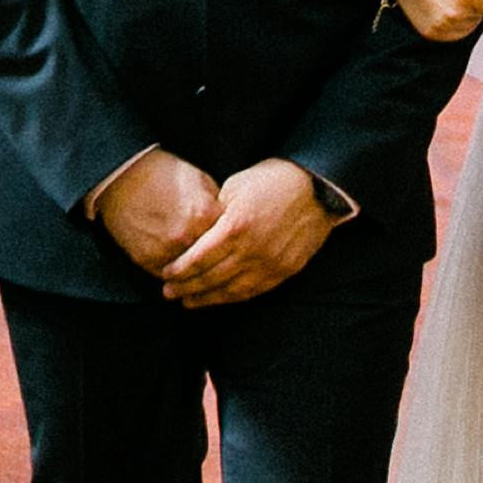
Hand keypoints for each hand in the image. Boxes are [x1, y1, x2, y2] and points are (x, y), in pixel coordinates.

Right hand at [94, 149, 223, 274]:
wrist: (122, 177)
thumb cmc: (162, 174)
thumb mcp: (200, 180)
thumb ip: (217, 205)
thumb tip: (229, 222)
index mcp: (205, 214)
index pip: (231, 239)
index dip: (235, 241)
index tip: (237, 243)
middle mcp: (187, 237)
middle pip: (213, 261)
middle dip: (219, 262)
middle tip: (225, 264)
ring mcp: (166, 251)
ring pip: (191, 275)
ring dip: (198, 275)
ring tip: (204, 273)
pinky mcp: (146, 260)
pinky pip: (169, 277)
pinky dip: (176, 276)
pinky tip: (181, 272)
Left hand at [160, 162, 336, 307]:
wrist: (317, 187)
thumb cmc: (272, 180)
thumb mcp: (235, 186)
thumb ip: (215, 214)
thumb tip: (196, 232)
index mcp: (235, 226)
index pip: (198, 258)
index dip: (179, 270)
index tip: (165, 274)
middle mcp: (251, 250)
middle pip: (211, 278)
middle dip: (186, 288)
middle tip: (168, 293)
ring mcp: (270, 264)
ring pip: (232, 290)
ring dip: (207, 298)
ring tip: (188, 302)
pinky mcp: (285, 271)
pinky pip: (254, 291)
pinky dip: (233, 298)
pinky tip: (220, 299)